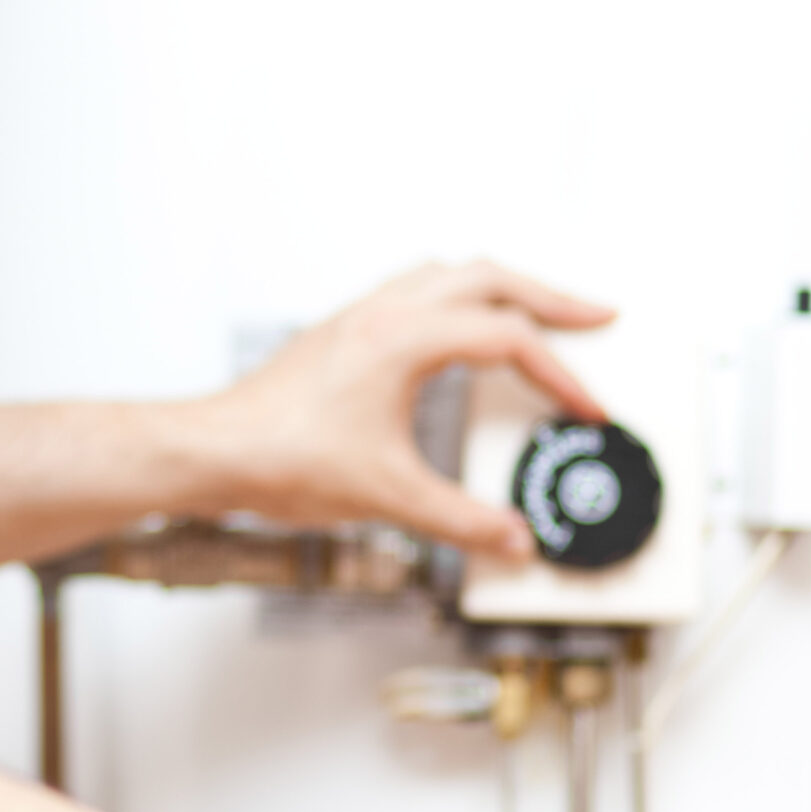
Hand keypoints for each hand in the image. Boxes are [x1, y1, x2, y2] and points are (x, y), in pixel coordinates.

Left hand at [196, 261, 614, 557]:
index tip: (587, 409)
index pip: (507, 340)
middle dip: (550, 297)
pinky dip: (457, 298)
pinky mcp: (344, 332)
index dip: (560, 376)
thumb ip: (462, 520)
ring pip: (448, 273)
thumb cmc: (280, 459)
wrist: (213, 451)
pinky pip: (416, 289)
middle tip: (597, 317)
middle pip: (488, 277)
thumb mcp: (388, 498)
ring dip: (501, 288)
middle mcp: (383, 312)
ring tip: (538, 313)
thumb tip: (513, 539)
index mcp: (403, 338)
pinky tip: (461, 331)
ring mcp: (360, 315)